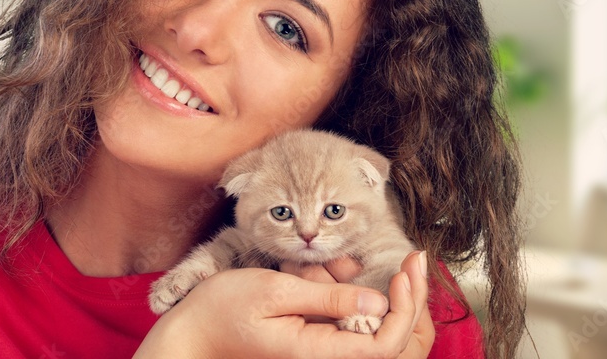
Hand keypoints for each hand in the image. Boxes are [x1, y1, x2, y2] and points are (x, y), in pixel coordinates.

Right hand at [135, 251, 433, 358]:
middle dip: (408, 296)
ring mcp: (321, 347)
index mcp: (320, 352)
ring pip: (371, 323)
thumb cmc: (223, 309)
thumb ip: (327, 298)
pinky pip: (348, 316)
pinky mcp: (314, 337)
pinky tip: (333, 267)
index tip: (407, 268)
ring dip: (375, 289)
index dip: (407, 308)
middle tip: (415, 257)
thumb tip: (378, 301)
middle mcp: (326, 355)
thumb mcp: (275, 292)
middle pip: (390, 336)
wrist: (191, 329)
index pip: (387, 342)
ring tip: (341, 261)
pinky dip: (350, 289)